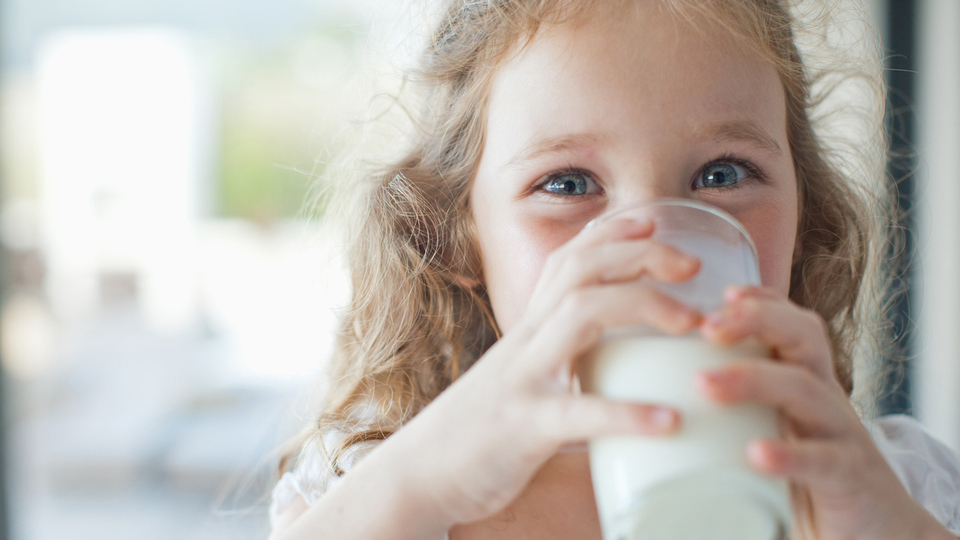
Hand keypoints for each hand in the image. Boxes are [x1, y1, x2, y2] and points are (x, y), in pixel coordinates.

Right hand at [388, 217, 698, 528]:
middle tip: (693, 265)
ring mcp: (523, 380)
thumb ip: (563, 363)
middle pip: (580, 270)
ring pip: (579, 315)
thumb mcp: (524, 381)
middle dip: (639, 254)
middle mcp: (526, 342)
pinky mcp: (523, 427)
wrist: (421, 475)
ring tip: (693, 323)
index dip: (611, 232)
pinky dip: (626, 413)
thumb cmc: (482, 430)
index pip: (568, 260)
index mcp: (530, 331)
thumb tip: (616, 367)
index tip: (655, 219)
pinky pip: (577, 412)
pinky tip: (669, 421)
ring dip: (641, 306)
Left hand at [697, 286, 952, 539]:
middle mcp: (825, 399)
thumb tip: (657, 411)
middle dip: (756, 321)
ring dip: (753, 380)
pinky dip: (790, 454)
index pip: (791, 325)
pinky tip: (756, 454)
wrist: (879, 534)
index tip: (722, 293)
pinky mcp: (849, 479)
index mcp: (805, 384)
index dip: (762, 302)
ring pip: (805, 390)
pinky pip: (823, 460)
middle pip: (801, 338)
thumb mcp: (773, 433)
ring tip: (705, 384)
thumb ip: (733, 416)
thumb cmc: (808, 479)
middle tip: (707, 327)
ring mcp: (841, 436)